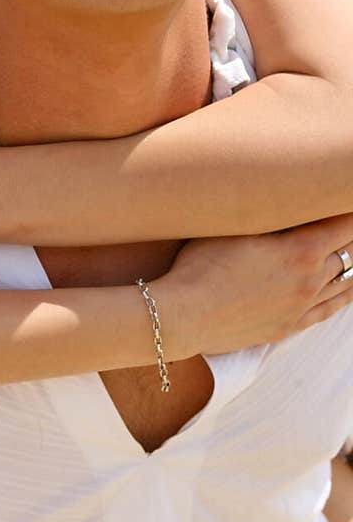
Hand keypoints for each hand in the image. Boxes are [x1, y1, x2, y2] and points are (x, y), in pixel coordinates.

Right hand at [156, 214, 352, 358]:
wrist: (185, 315)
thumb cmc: (202, 265)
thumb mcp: (235, 226)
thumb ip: (269, 213)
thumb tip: (289, 197)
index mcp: (301, 251)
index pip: (344, 225)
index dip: (347, 209)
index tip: (341, 195)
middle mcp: (310, 280)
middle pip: (348, 251)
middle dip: (348, 233)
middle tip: (342, 221)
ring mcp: (301, 307)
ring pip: (345, 282)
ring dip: (350, 262)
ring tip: (348, 247)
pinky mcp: (289, 326)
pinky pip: (330, 310)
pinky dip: (343, 295)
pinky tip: (346, 287)